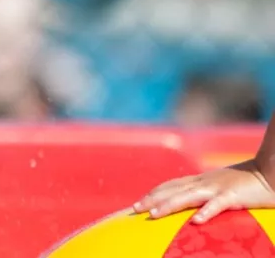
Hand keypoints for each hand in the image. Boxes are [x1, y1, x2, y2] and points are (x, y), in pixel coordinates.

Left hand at [135, 161, 274, 223]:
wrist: (269, 172)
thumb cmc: (247, 182)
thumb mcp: (221, 186)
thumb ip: (206, 193)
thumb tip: (192, 206)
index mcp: (200, 181)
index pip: (170, 186)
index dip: (152, 194)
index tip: (136, 204)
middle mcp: (203, 182)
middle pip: (171, 190)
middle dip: (151, 199)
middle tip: (133, 209)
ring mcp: (217, 188)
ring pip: (187, 196)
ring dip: (168, 205)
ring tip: (153, 214)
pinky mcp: (233, 195)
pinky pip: (217, 205)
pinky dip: (206, 212)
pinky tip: (195, 221)